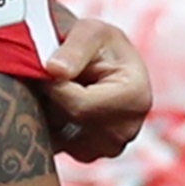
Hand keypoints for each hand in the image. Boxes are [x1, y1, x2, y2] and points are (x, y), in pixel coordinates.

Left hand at [41, 15, 153, 160]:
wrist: (105, 62)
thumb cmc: (100, 44)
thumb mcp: (90, 32)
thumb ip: (74, 48)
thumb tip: (54, 70)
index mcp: (135, 96)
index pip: (80, 106)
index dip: (54, 88)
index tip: (49, 69)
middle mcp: (130, 128)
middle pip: (73, 125)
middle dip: (53, 102)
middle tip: (53, 80)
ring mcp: (114, 145)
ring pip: (65, 140)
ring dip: (52, 116)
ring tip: (61, 92)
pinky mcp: (97, 153)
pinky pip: (64, 148)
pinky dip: (56, 130)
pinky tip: (62, 107)